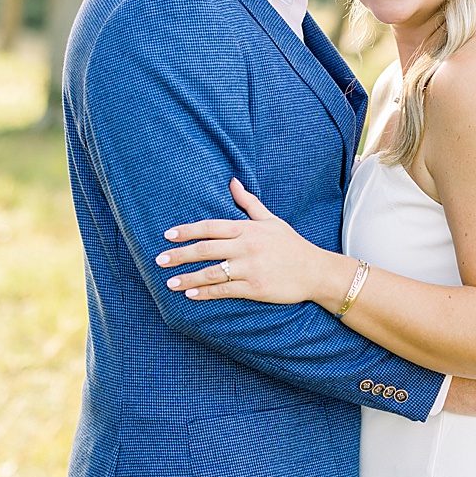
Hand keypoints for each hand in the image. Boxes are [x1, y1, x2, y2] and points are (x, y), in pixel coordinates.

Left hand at [156, 178, 342, 306]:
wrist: (316, 271)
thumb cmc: (292, 245)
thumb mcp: (271, 220)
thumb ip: (248, 203)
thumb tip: (232, 182)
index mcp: (247, 228)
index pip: (210, 227)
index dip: (187, 230)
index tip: (167, 235)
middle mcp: (246, 246)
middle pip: (205, 249)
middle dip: (179, 254)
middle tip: (158, 260)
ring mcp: (251, 267)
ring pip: (212, 272)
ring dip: (188, 277)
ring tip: (169, 282)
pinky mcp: (256, 287)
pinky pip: (226, 289)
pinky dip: (206, 293)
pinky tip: (191, 295)